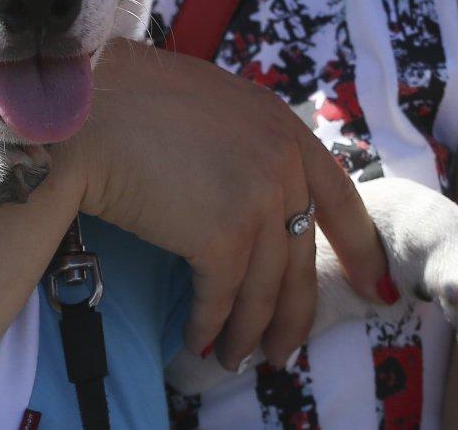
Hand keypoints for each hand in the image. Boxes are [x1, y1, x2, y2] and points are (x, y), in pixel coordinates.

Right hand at [69, 39, 389, 370]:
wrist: (84, 106)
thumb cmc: (125, 100)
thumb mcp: (208, 106)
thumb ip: (242, 144)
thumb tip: (248, 198)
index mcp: (282, 125)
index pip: (340, 197)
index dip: (359, 247)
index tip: (373, 284)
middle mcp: (282, 160)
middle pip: (299, 258)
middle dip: (293, 314)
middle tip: (282, 349)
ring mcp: (257, 197)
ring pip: (264, 288)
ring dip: (246, 332)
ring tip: (232, 357)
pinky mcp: (221, 234)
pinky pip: (221, 297)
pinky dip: (209, 326)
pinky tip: (198, 341)